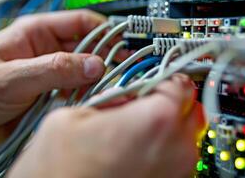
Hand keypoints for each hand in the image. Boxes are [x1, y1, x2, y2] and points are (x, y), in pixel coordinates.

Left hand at [0, 10, 110, 154]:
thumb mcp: (13, 76)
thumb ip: (55, 69)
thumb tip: (94, 65)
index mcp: (37, 33)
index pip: (81, 23)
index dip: (105, 31)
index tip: (123, 44)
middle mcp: (47, 51)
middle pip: (88, 49)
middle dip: (104, 60)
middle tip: (119, 73)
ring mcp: (50, 73)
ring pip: (84, 73)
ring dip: (95, 83)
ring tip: (106, 92)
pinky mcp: (49, 94)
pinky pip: (75, 93)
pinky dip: (85, 98)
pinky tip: (89, 104)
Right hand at [8, 75, 204, 177]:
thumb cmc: (57, 176)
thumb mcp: (70, 118)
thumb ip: (106, 99)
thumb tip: (121, 97)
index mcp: (154, 121)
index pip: (180, 83)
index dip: (164, 76)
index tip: (153, 78)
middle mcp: (175, 150)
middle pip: (187, 109)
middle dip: (166, 102)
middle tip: (139, 104)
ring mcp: (176, 175)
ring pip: (182, 136)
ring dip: (162, 128)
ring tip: (128, 131)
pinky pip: (173, 160)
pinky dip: (158, 151)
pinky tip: (129, 153)